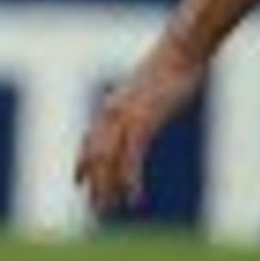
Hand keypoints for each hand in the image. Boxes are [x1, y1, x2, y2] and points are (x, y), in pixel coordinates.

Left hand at [75, 43, 207, 218]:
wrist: (181, 48)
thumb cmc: (173, 62)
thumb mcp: (152, 83)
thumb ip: (143, 97)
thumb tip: (147, 99)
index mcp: (114, 104)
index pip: (91, 139)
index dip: (83, 162)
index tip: (78, 182)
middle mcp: (112, 112)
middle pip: (96, 155)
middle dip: (94, 185)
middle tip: (94, 211)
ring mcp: (125, 117)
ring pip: (108, 161)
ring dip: (107, 189)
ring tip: (107, 211)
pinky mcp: (143, 122)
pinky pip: (131, 159)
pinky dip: (130, 181)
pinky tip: (134, 199)